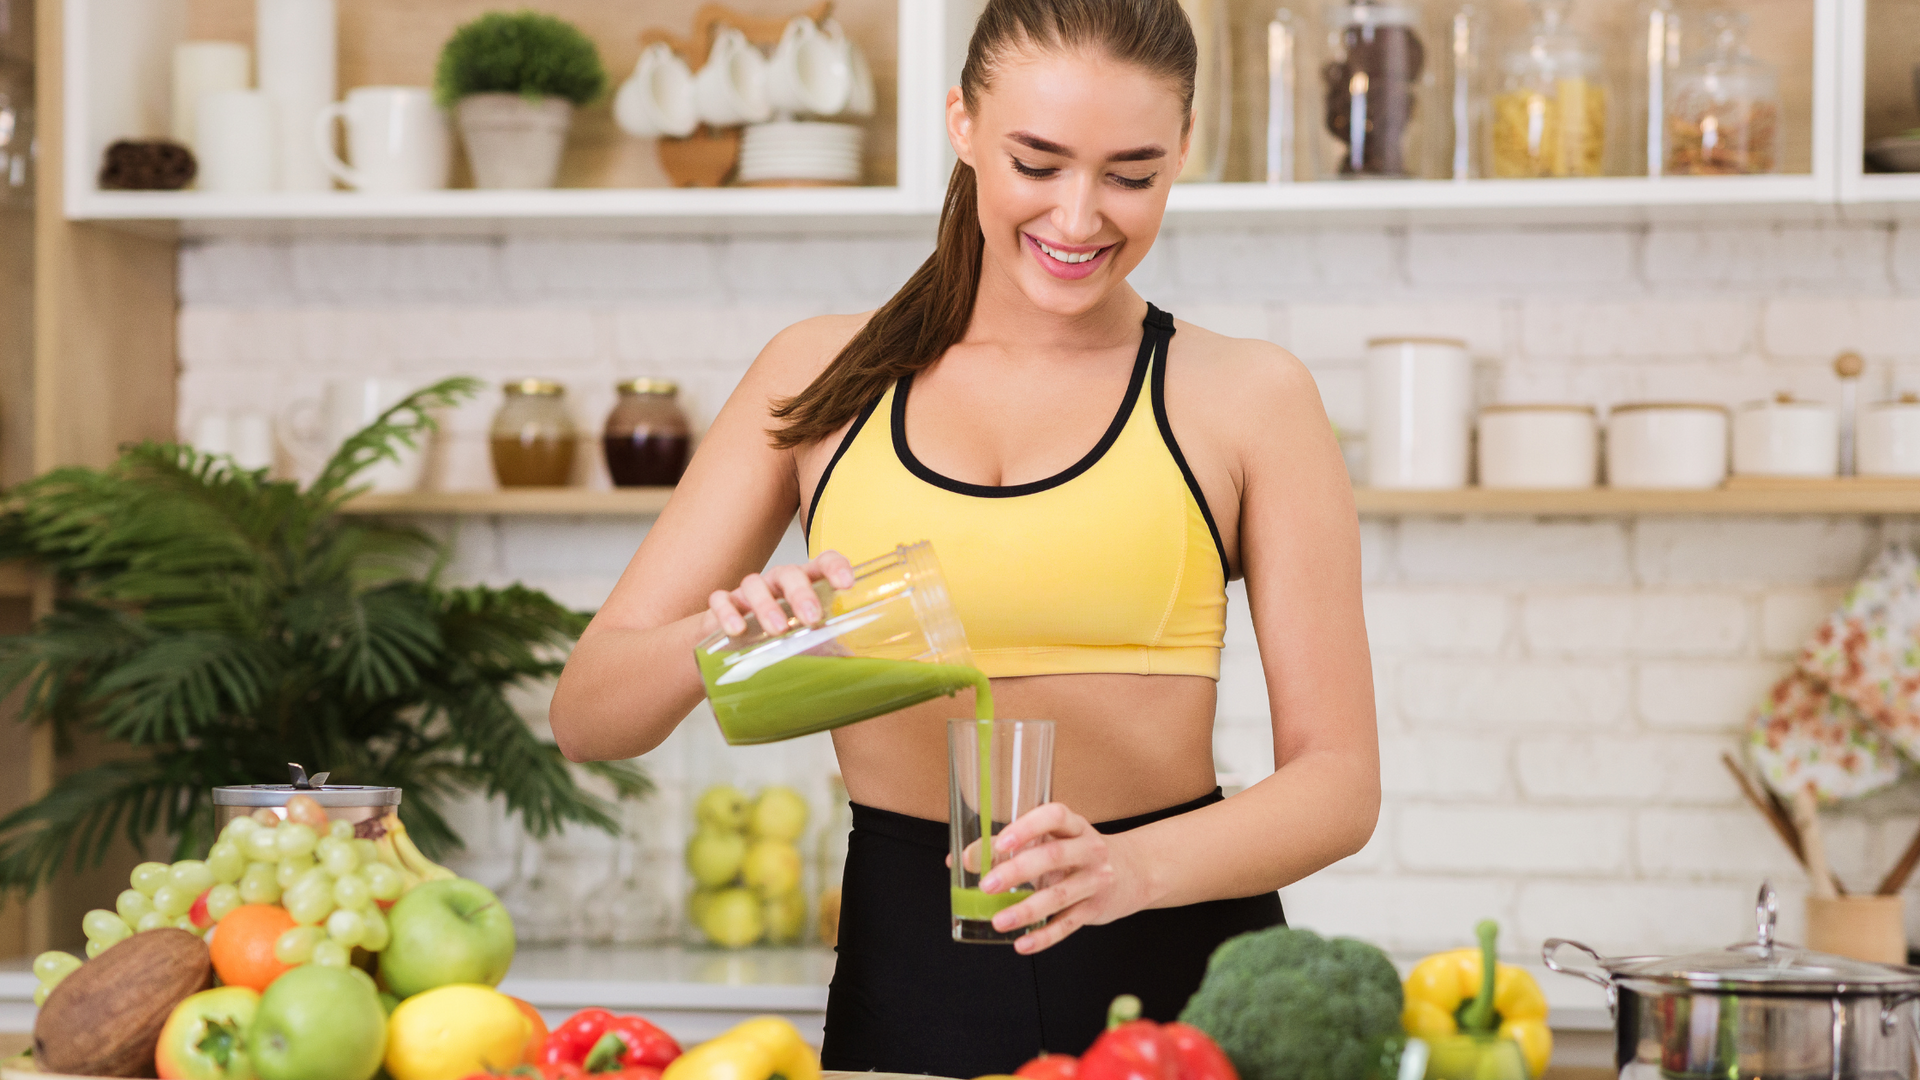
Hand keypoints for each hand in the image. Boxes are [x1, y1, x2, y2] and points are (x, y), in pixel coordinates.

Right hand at [706, 551, 855, 637]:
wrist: (732, 649)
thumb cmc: (782, 641)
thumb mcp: (811, 645)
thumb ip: (834, 651)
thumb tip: (865, 672)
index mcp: (806, 585)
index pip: (823, 563)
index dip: (836, 567)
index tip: (847, 584)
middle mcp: (778, 583)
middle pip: (789, 573)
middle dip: (801, 593)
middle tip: (812, 618)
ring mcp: (748, 593)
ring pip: (755, 584)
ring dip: (766, 605)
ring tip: (777, 630)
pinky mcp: (722, 607)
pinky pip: (721, 601)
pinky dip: (727, 612)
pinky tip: (736, 630)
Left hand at [976, 802, 1152, 953]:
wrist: (1133, 872)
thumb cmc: (1078, 853)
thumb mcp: (1054, 841)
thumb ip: (1010, 847)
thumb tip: (963, 859)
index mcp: (1074, 826)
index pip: (1055, 816)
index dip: (1028, 827)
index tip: (1001, 841)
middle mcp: (1089, 849)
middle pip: (1054, 856)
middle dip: (1017, 871)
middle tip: (987, 885)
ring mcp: (1095, 880)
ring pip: (1060, 895)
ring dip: (1026, 909)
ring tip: (998, 920)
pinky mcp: (1095, 908)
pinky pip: (1068, 924)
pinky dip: (1044, 937)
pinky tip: (1022, 943)